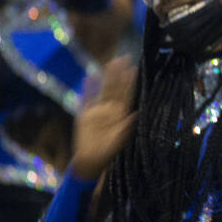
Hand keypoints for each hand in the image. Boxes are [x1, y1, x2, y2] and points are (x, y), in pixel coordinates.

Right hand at [69, 57, 136, 180]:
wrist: (90, 163)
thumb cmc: (108, 155)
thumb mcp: (119, 141)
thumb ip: (126, 127)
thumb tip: (136, 113)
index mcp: (121, 115)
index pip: (126, 95)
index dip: (130, 82)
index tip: (134, 68)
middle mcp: (110, 110)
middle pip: (115, 88)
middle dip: (119, 74)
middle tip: (124, 57)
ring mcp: (97, 111)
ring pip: (102, 90)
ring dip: (106, 77)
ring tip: (110, 62)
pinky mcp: (84, 116)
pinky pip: (86, 99)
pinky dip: (88, 89)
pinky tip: (89, 77)